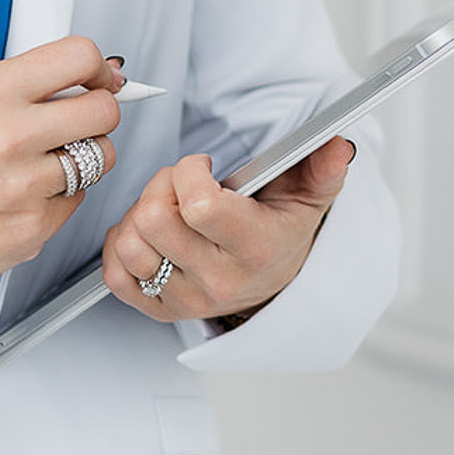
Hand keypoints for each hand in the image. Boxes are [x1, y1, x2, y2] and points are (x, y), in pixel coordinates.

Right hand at [0, 36, 123, 290]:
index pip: (79, 57)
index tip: (103, 80)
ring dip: (82, 160)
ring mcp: (25, 183)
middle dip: (98, 116)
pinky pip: (78, 199)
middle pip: (104, 111)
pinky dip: (60, 197)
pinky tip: (27, 194)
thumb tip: (99, 72)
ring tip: (42, 163)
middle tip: (78, 123)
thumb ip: (34, 84)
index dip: (100, 70)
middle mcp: (12, 134)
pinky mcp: (35, 225)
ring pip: (100, 158)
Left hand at [101, 136, 355, 323]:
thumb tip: (339, 144)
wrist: (273, 284)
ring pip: (131, 243)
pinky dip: (121, 246)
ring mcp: (187, 300)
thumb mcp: (308, 198)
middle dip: (160, 186)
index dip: (189, 172)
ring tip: (167, 209)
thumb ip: (322, 168)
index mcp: (255, 249)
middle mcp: (219, 281)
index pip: (199, 206)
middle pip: (154, 220)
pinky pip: (115, 274)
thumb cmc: (281, 231)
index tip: (202, 166)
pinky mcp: (160, 310)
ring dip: (139, 214)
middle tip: (180, 185)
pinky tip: (149, 234)